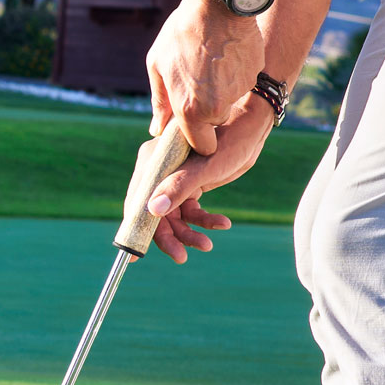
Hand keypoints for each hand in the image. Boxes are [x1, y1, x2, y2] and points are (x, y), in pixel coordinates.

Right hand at [141, 102, 276, 262]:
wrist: (252, 127)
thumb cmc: (229, 140)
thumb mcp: (204, 168)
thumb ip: (177, 189)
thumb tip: (152, 212)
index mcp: (153, 161)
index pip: (138, 200)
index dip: (134, 228)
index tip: (131, 256)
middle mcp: (160, 171)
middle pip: (155, 212)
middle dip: (168, 235)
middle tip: (182, 257)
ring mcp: (175, 178)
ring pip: (174, 216)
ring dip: (189, 232)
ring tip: (207, 244)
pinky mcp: (191, 184)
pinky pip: (191, 211)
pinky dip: (205, 220)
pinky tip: (223, 224)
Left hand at [148, 0, 265, 154]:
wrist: (217, 3)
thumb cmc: (181, 33)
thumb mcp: (158, 65)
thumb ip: (160, 102)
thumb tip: (157, 129)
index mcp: (190, 109)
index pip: (202, 146)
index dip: (196, 138)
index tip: (190, 125)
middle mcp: (218, 107)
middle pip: (216, 123)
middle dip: (207, 110)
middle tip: (196, 81)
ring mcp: (239, 91)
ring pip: (230, 101)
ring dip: (220, 89)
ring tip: (208, 61)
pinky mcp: (254, 75)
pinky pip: (243, 82)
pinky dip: (234, 73)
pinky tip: (224, 52)